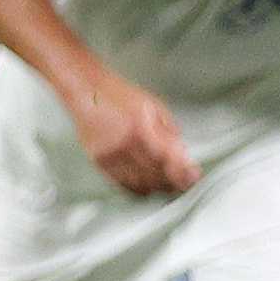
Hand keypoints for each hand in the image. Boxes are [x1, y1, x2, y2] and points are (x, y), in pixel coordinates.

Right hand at [72, 77, 199, 195]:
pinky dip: (138, 188)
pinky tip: (147, 185)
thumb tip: (182, 155)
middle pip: (155, 175)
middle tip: (184, 182)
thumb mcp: (155, 107)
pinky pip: (122, 183)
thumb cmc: (119, 96)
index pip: (168, 160)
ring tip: (169, 185)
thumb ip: (170, 133)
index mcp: (141, 128)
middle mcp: (124, 144)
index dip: (183, 173)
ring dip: (157, 187)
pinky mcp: (98, 161)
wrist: (86, 92)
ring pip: (139, 183)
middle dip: (173, 182)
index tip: (193, 177)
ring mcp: (110, 155)